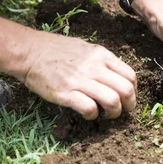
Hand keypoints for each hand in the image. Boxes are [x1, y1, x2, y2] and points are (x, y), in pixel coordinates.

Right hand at [21, 32, 136, 119]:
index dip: (133, 91)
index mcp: (101, 55)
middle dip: (129, 105)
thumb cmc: (56, 49)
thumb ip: (102, 61)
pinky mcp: (66, 93)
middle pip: (126, 90)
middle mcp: (94, 67)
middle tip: (122, 111)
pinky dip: (93, 115)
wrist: (29, 51)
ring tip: (107, 115)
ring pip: (112, 101)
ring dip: (114, 113)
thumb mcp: (86, 48)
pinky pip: (89, 109)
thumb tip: (115, 75)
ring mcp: (80, 81)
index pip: (130, 76)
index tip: (127, 97)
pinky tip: (88, 114)